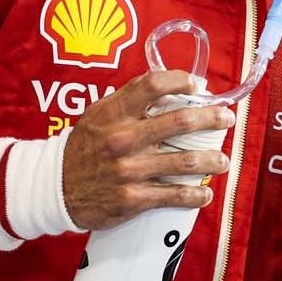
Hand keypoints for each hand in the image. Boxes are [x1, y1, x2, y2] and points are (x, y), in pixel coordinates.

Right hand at [61, 69, 234, 230]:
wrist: (55, 187)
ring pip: (184, 162)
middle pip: (180, 121)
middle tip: (226, 119)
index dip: (182, 81)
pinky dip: (195, 195)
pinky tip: (205, 193)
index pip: (154, 84)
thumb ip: (129, 100)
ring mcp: (129, 170)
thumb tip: (169, 85)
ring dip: (212, 160)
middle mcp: (123, 139)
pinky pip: (173, 196)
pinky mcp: (132, 199)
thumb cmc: (84, 147)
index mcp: (115, 113)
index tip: (198, 86)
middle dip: (211, 119)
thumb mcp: (98, 114)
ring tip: (223, 160)